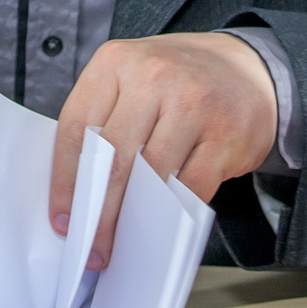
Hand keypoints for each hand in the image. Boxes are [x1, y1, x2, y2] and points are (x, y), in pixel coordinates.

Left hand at [50, 32, 277, 269]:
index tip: (62, 217)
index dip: (64, 180)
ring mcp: (192, 104)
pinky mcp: (225, 133)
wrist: (244, 65)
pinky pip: (191, 185)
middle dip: (98, 211)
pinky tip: (160, 226)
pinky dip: (172, 211)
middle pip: (112, 156)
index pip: (77, 128)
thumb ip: (101, 120)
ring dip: (133, 218)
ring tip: (122, 242)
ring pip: (150, 174)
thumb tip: (76, 189)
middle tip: (91, 246)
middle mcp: (152, 76)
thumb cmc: (176, 80)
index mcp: (115, 62)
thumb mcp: (129, 79)